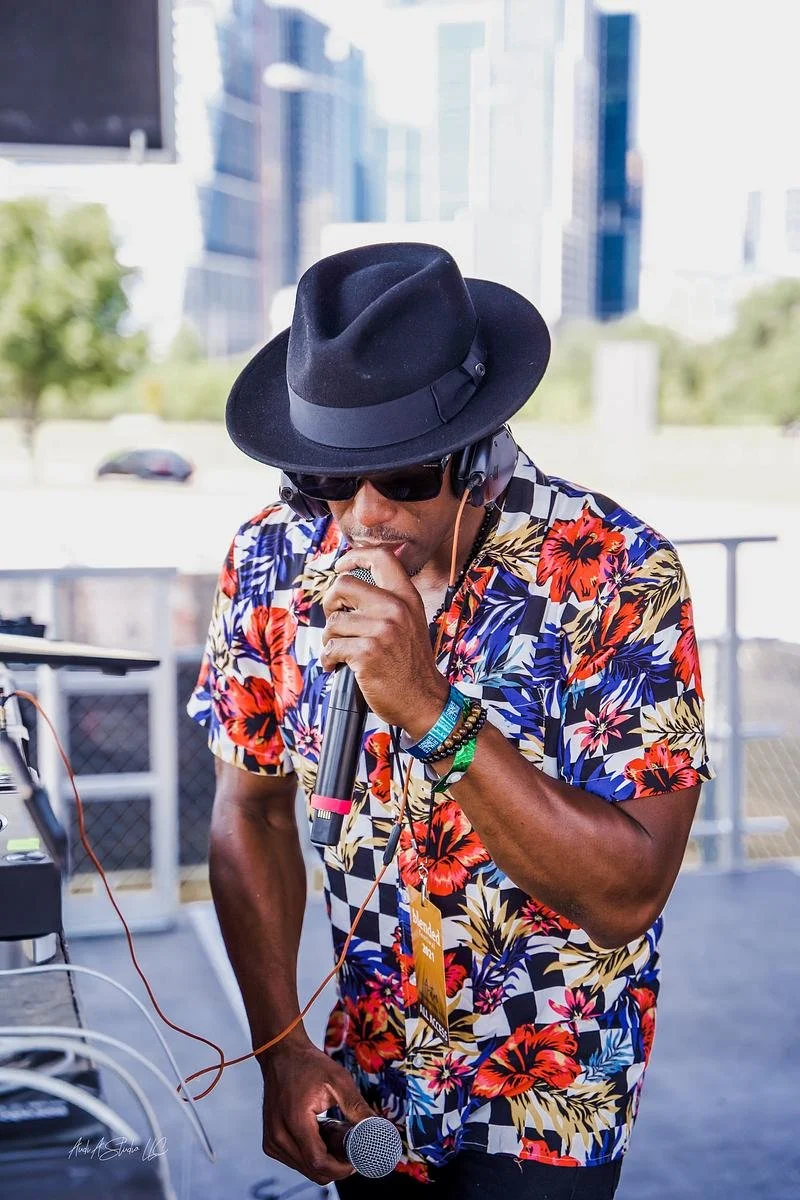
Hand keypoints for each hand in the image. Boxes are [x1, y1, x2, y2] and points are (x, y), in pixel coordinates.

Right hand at [260, 1043, 372, 1184]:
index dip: (340, 1168)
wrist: (282, 1054)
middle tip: (351, 1152)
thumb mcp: (338, 1081)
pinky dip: (310, 1156)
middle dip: (335, 1167)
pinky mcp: (271, 1141)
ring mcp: (272, 1140)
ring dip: (323, 1162)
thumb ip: (357, 1108)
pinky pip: (295, 1161)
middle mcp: (278, 1135)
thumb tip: (378, 1128)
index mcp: (294, 1120)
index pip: (318, 1162)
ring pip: (303, 1168)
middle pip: (311, 1170)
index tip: (355, 1161)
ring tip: (335, 1139)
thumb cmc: (308, 1064)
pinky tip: (321, 1138)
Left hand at [320, 547, 449, 735]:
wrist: (423, 699)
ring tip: (341, 651)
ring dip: (330, 640)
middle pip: (343, 585)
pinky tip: (337, 666)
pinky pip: (332, 648)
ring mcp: (382, 631)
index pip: (381, 557)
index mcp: (407, 597)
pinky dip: (329, 660)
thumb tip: (353, 584)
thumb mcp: (411, 622)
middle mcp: (396, 609)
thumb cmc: (410, 664)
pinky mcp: (368, 653)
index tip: (342, 566)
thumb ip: (391, 601)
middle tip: (336, 619)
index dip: (355, 556)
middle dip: (330, 603)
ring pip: (333, 623)